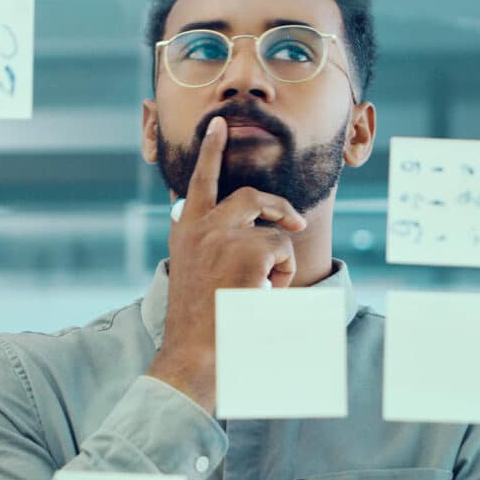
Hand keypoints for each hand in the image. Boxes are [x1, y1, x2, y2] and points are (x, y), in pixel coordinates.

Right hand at [146, 115, 306, 413]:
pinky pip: (283, 252)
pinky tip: (265, 295)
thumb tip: (246, 233)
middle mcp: (200, 225)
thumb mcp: (196, 276)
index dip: (211, 152)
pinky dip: (283, 275)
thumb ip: (210, 247)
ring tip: (267, 291)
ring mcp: (223, 234)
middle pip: (251, 197)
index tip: (217, 126)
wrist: (192, 353)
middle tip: (295, 223)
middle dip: (279, 207)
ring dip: (279, 260)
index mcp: (184, 231)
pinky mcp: (247, 248)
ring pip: (273, 230)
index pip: (199, 183)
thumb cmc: (198, 325)